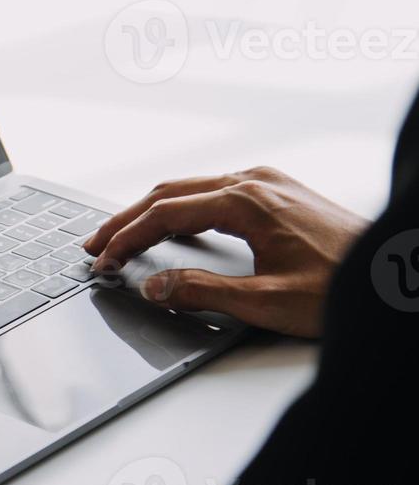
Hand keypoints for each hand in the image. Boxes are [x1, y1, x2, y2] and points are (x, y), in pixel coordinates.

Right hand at [83, 166, 367, 337]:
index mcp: (247, 201)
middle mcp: (255, 182)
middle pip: (169, 193)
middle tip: (95, 245)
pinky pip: (213, 191)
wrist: (396, 273)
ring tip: (122, 237)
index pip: (164, 214)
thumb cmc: (344, 286)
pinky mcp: (279, 193)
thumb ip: (203, 293)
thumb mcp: (267, 302)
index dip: (126, 239)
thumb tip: (154, 287)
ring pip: (190, 188)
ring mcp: (269, 183)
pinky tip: (172, 227)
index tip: (103, 262)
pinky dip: (180, 208)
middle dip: (126, 220)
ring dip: (150, 212)